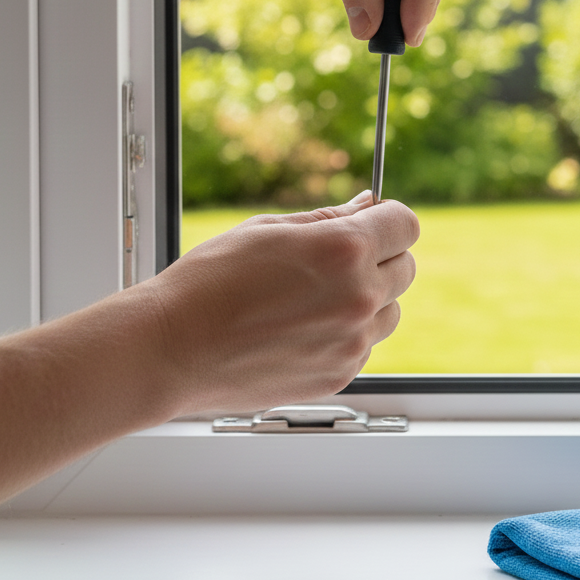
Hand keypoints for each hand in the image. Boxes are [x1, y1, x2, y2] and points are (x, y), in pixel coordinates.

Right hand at [146, 191, 417, 414]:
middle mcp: (358, 296)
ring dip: (367, 300)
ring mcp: (352, 342)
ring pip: (389, 312)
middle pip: (406, 268)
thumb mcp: (269, 229)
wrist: (172, 348)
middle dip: (381, 258)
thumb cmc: (211, 281)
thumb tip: (369, 205)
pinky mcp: (339, 375)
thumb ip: (330, 218)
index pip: (406, 225)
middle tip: (334, 261)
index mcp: (345, 249)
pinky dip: (345, 335)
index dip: (389, 219)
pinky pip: (364, 346)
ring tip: (311, 299)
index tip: (373, 223)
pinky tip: (299, 329)